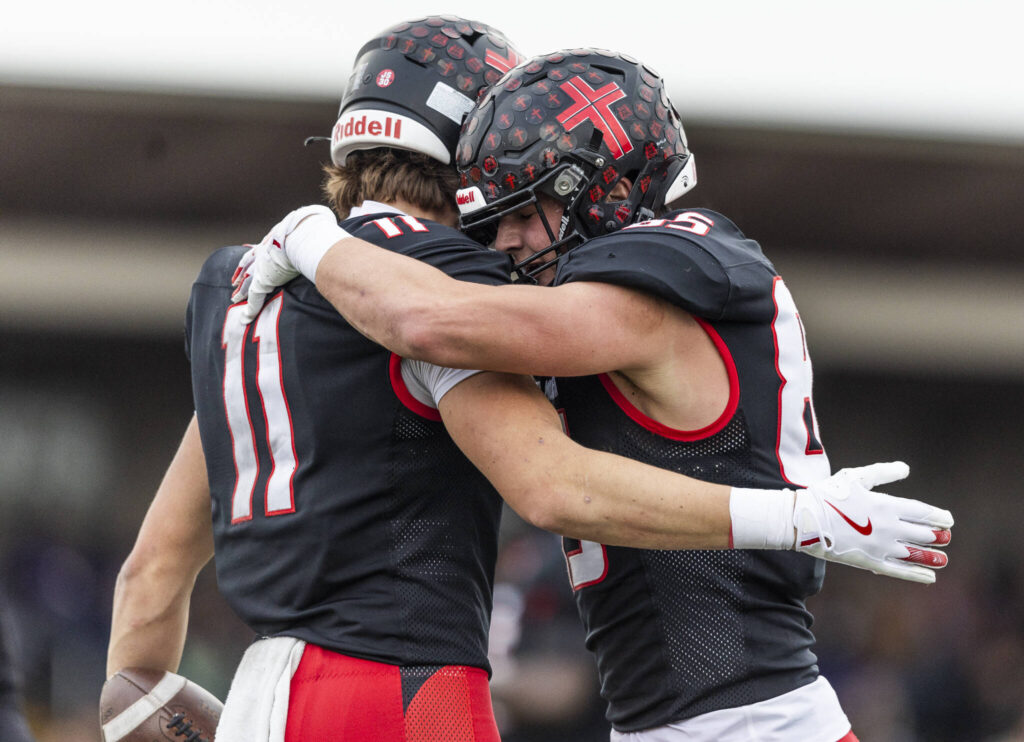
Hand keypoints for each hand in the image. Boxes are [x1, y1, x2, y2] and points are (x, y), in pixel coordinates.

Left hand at [231, 205, 341, 322]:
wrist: (302, 233)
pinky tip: (245, 319)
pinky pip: (254, 298)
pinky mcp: (263, 280)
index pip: (260, 248)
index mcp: (274, 240)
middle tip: (234, 281)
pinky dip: (250, 309)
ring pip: (247, 282)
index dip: (253, 254)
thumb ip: (315, 226)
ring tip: (235, 298)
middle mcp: (264, 252)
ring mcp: (261, 266)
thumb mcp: (309, 225)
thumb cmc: (310, 228)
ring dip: (241, 291)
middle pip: (248, 265)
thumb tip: (328, 223)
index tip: (248, 256)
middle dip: (241, 274)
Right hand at [794, 462, 952, 583]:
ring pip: (914, 555)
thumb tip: (905, 468)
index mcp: (885, 505)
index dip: (938, 517)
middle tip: (946, 538)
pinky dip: (916, 575)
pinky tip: (929, 577)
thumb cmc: (828, 494)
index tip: (948, 521)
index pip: (922, 513)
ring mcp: (879, 547)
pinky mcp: (869, 562)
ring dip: (932, 557)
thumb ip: (882, 472)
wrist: (804, 519)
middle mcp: (887, 527)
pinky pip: (898, 571)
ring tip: (943, 559)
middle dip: (938, 536)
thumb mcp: (856, 477)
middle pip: (922, 534)